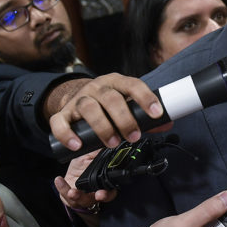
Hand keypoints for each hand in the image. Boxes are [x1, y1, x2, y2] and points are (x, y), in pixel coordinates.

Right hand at [48, 73, 164, 151]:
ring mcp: (79, 98)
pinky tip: (78, 145)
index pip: (133, 85)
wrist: (76, 95)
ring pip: (88, 108)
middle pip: (111, 99)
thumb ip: (144, 114)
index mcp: (116, 81)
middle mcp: (97, 87)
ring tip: (112, 143)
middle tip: (134, 136)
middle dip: (124, 119)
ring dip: (102, 127)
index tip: (156, 113)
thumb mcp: (126, 102)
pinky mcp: (63, 113)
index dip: (146, 98)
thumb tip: (167, 123)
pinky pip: (59, 122)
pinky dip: (67, 134)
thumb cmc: (107, 102)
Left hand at [54, 151, 116, 210]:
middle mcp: (97, 191)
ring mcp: (84, 196)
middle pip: (103, 197)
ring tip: (72, 192)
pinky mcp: (71, 198)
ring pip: (84, 200)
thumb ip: (101, 151)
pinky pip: (66, 196)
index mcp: (105, 182)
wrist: (72, 174)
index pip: (112, 189)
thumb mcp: (93, 154)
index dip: (110, 192)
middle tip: (99, 195)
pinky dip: (62, 188)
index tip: (105, 191)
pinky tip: (59, 180)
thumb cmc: (84, 164)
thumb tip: (108, 142)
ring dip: (78, 197)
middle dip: (102, 196)